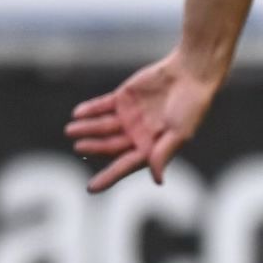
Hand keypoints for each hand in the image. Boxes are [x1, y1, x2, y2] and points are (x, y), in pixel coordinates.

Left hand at [67, 50, 221, 191]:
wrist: (191, 73)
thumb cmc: (192, 106)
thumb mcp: (180, 133)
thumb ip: (164, 154)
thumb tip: (157, 180)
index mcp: (151, 147)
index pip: (125, 165)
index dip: (109, 177)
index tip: (90, 188)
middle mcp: (137, 135)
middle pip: (109, 146)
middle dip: (94, 147)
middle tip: (78, 147)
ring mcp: (128, 117)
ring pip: (102, 127)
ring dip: (86, 129)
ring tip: (71, 130)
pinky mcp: (122, 99)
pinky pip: (102, 106)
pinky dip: (90, 110)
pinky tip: (78, 113)